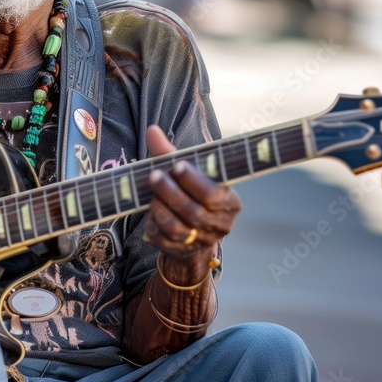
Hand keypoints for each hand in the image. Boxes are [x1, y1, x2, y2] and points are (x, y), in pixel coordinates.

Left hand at [143, 126, 240, 277]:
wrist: (192, 227)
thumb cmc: (192, 191)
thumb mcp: (187, 171)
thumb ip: (170, 152)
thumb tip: (152, 130)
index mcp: (230, 203)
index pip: (213, 195)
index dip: (194, 181)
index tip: (177, 165)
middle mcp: (220, 225)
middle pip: (193, 212)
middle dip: (171, 192)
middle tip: (154, 176)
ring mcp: (201, 241)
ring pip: (177, 228)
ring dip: (160, 208)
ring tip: (152, 194)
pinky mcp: (182, 251)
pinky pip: (163, 240)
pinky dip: (153, 225)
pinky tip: (151, 212)